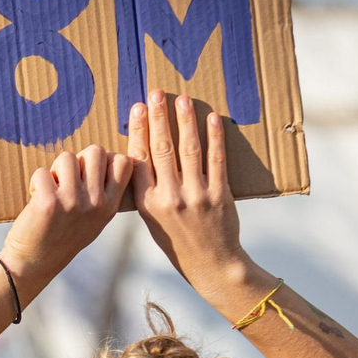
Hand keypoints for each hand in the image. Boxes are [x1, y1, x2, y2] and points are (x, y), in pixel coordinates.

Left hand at [0, 145, 132, 298]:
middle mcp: (95, 203)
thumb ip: (104, 193)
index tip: (90, 172)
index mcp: (110, 206)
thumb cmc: (64, 237)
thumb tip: (106, 156)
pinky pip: (42, 172)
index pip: (124, 163)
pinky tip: (37, 199)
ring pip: (67, 158)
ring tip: (51, 190)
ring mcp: (73, 202)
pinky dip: (36, 182)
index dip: (106, 159)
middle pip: (95, 151)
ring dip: (55, 170)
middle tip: (67, 179)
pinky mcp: (49, 202)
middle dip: (78, 159)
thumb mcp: (95, 220)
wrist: (35, 263)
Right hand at [128, 89, 250, 300]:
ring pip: (188, 150)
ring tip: (182, 99)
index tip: (138, 107)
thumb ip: (146, 187)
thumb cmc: (177, 239)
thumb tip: (141, 152)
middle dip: (159, 117)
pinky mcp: (219, 195)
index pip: (139, 158)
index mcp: (147, 202)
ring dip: (185, 121)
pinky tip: (212, 119)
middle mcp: (169, 197)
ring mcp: (196, 196)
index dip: (138, 130)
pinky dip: (214, 137)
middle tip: (157, 93)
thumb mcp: (151, 218)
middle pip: (162, 148)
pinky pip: (216, 160)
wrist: (210, 264)